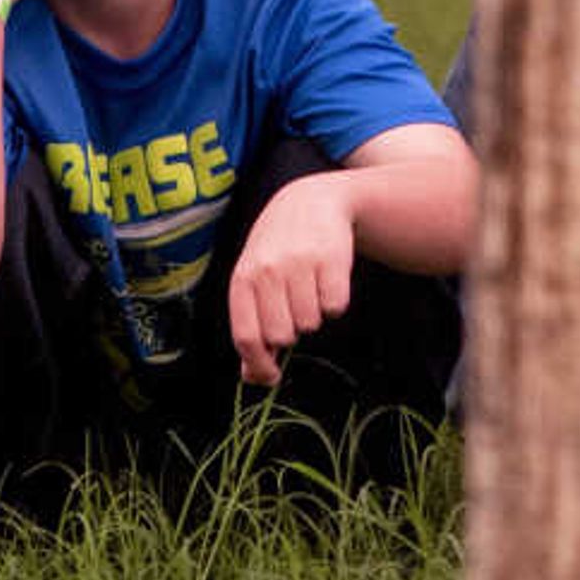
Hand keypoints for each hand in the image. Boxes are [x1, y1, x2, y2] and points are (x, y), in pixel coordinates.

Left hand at [228, 172, 357, 386]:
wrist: (310, 202)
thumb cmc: (276, 251)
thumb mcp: (253, 282)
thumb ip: (251, 328)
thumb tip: (253, 376)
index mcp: (242, 279)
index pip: (247, 336)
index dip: (259, 365)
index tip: (271, 377)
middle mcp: (269, 270)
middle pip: (283, 334)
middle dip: (291, 332)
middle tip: (294, 311)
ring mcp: (301, 263)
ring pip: (311, 322)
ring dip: (314, 315)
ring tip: (310, 290)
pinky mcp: (333, 258)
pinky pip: (336, 306)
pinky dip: (334, 303)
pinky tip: (326, 281)